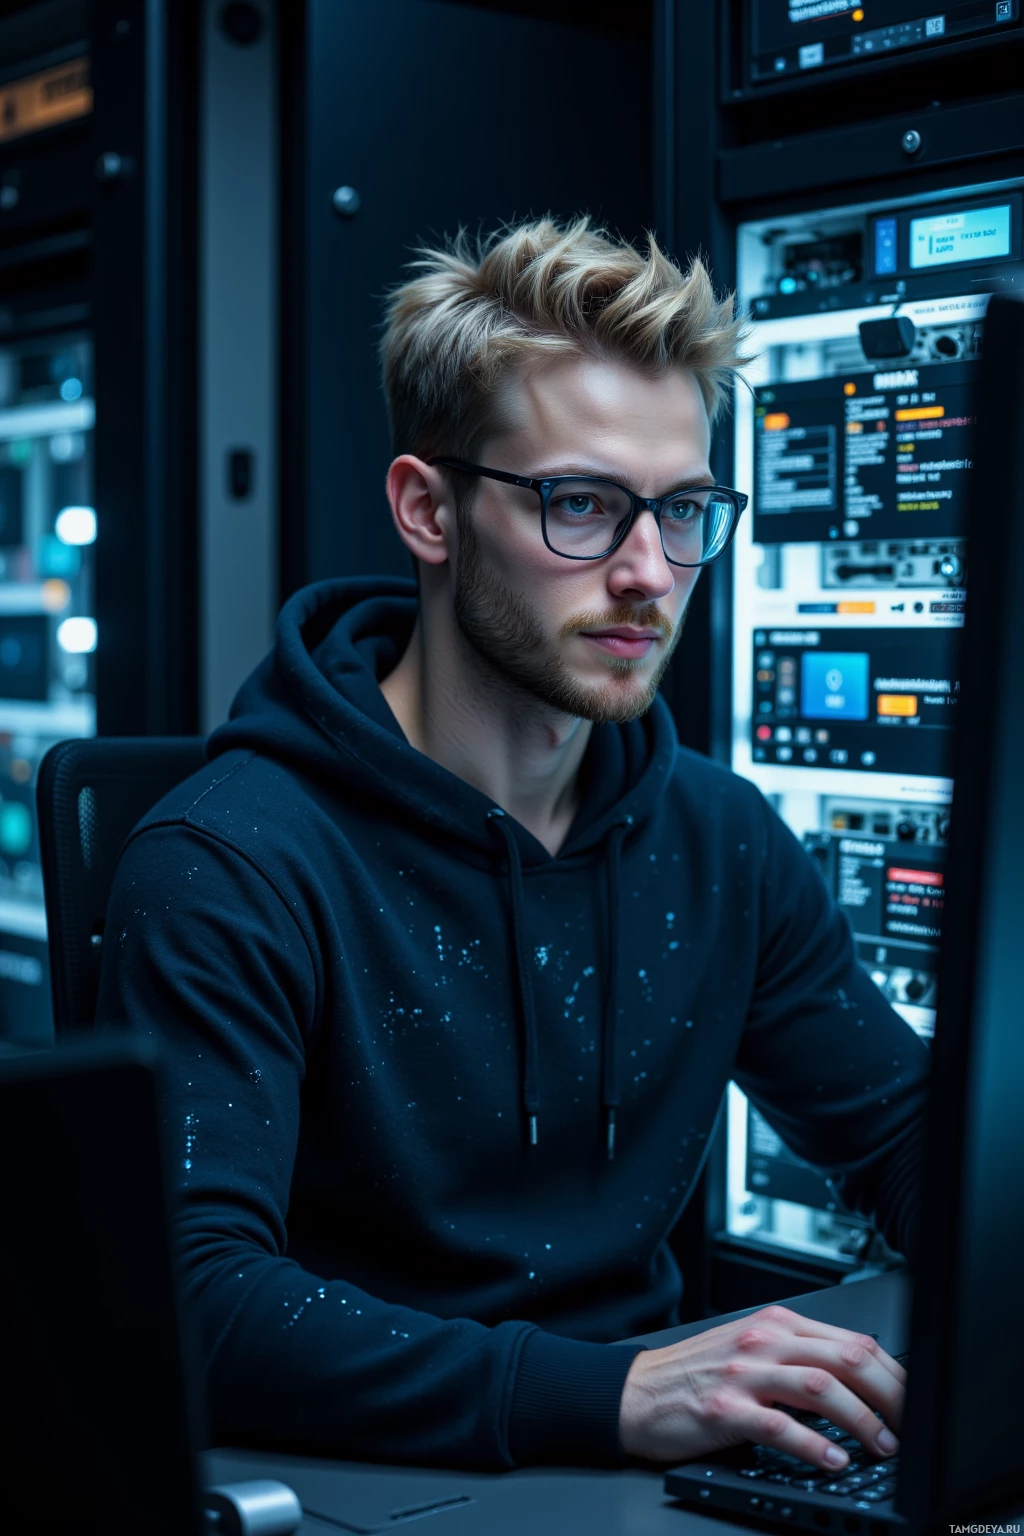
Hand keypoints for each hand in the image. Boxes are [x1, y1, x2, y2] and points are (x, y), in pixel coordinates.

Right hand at [618, 1304, 904, 1470]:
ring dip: (861, 1420)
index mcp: (776, 1323)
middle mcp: (764, 1340)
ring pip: (821, 1388)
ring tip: (882, 1446)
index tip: (913, 1402)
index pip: (853, 1340)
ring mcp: (744, 1374)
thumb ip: (799, 1357)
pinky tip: (834, 1460)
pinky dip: (814, 1445)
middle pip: (846, 1358)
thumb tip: (861, 1384)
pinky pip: (780, 1425)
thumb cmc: (696, 1375)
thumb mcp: (752, 1350)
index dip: (893, 1373)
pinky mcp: (724, 1409)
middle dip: (889, 1395)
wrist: (636, 1391)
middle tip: (909, 1427)